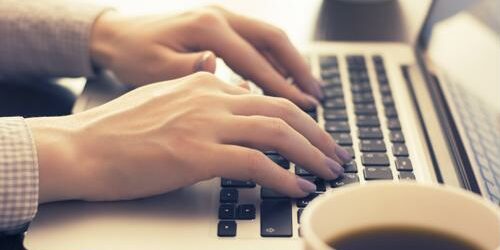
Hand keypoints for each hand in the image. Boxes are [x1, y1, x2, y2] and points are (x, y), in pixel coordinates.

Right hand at [26, 72, 349, 202]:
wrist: (81, 147)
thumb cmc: (118, 131)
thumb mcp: (168, 103)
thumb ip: (205, 102)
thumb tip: (238, 106)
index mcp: (203, 81)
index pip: (265, 95)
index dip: (296, 117)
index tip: (312, 135)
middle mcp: (210, 96)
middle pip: (281, 109)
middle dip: (316, 134)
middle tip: (334, 152)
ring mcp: (205, 123)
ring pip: (276, 132)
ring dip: (310, 154)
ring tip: (327, 171)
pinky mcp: (197, 153)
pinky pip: (256, 163)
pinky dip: (283, 177)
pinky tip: (298, 188)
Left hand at [90, 6, 322, 109]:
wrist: (117, 35)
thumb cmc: (133, 56)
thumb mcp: (156, 69)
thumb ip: (192, 72)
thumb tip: (225, 75)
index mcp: (207, 27)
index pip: (255, 60)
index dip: (281, 87)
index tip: (303, 109)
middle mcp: (220, 16)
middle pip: (274, 40)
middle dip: (298, 69)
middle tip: (317, 97)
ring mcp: (222, 16)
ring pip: (269, 38)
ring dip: (291, 64)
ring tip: (308, 90)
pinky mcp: (220, 24)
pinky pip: (256, 41)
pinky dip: (274, 60)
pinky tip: (281, 80)